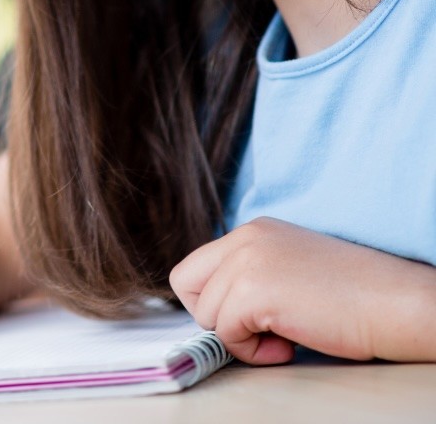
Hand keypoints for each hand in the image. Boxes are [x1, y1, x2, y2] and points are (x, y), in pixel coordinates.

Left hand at [170, 217, 435, 363]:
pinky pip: (224, 333)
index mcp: (252, 231)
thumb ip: (253, 275)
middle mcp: (243, 238)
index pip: (196, 267)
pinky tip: (290, 344)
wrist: (396, 302)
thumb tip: (219, 309)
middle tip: (260, 329)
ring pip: (206, 315)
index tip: (247, 318)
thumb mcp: (290, 269)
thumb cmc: (354, 296)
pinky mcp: (253, 290)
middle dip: (215, 317)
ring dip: (243, 338)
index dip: (213, 301)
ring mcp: (246, 261)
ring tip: (286, 335)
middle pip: (186, 285)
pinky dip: (253, 351)